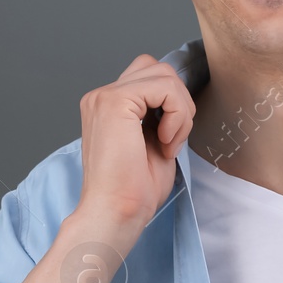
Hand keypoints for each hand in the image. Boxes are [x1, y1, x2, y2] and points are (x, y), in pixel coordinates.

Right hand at [77, 54, 195, 230]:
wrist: (116, 212)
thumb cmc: (134, 189)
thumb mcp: (154, 141)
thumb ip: (161, 114)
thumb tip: (180, 97)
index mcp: (108, 106)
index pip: (151, 78)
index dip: (172, 105)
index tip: (168, 142)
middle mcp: (101, 96)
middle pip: (158, 69)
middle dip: (179, 102)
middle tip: (172, 140)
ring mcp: (104, 96)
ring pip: (164, 74)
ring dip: (180, 110)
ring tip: (168, 142)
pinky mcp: (114, 100)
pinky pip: (165, 87)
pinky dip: (177, 114)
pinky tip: (164, 140)